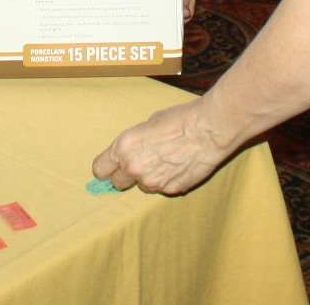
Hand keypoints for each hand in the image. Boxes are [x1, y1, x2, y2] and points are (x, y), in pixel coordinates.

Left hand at [93, 98, 233, 195]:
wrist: (209, 129)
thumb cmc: (180, 119)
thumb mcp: (149, 123)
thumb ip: (136, 141)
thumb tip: (135, 150)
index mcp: (123, 147)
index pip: (100, 169)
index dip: (106, 168)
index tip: (110, 168)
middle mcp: (134, 167)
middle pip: (118, 183)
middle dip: (126, 175)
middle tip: (140, 164)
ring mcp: (152, 182)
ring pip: (142, 186)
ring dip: (148, 178)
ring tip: (165, 161)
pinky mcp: (170, 190)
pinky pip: (162, 189)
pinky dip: (167, 181)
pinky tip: (178, 166)